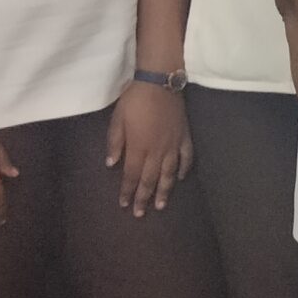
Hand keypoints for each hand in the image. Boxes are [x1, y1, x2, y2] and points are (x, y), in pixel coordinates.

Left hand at [105, 81, 193, 214]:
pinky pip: (186, 158)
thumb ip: (115, 142)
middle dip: (144, 197)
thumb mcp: (117, 119)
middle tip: (141, 214)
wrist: (160, 83)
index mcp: (138, 147)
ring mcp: (173, 145)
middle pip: (150, 179)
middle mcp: (157, 151)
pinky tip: (180, 179)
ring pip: (169, 174)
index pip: (131, 175)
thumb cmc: (134, 100)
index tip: (124, 204)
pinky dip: (184, 170)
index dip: (127, 191)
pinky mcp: (184, 137)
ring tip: (162, 205)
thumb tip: (111, 163)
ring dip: (165, 191)